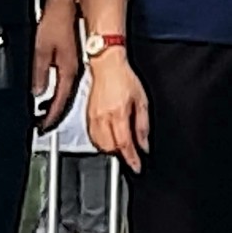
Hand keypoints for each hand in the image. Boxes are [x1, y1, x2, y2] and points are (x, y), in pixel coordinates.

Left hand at [30, 0, 81, 134]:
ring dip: (55, 104)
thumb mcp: (40, 50)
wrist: (66, 7)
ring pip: (66, 93)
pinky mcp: (72, 60)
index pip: (60, 103)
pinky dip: (57, 92)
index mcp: (69, 72)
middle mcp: (75, 72)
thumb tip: (37, 92)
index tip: (42, 126)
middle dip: (53, 115)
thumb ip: (38, 73)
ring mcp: (75, 66)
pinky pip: (66, 83)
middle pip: (66, 102)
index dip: (50, 117)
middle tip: (42, 124)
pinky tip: (49, 92)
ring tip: (43, 112)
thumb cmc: (56, 23)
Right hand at [85, 47, 149, 172]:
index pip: (124, 143)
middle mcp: (103, 117)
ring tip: (120, 148)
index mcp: (118, 113)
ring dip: (110, 150)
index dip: (131, 158)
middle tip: (131, 156)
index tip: (136, 166)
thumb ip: (142, 125)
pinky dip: (100, 142)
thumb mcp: (142, 101)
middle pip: (109, 147)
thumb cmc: (124, 78)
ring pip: (99, 144)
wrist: (106, 65)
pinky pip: (92, 136)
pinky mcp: (87, 115)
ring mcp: (93, 117)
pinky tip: (108, 140)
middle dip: (121, 155)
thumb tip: (144, 144)